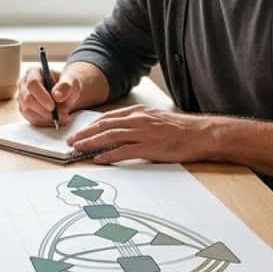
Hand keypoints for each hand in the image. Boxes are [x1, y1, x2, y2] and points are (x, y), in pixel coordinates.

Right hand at [16, 67, 82, 126]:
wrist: (64, 95)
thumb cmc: (66, 85)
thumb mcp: (71, 82)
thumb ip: (66, 86)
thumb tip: (57, 96)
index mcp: (33, 72)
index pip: (32, 84)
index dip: (42, 96)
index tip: (53, 106)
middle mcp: (23, 84)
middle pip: (28, 99)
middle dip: (45, 110)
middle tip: (61, 115)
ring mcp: (21, 98)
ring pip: (28, 111)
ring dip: (46, 117)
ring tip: (62, 117)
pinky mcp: (24, 110)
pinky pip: (31, 119)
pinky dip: (45, 122)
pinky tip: (55, 119)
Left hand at [66, 105, 218, 163]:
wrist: (201, 134)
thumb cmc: (181, 129)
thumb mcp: (156, 119)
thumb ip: (138, 123)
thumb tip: (122, 130)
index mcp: (139, 113)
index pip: (108, 117)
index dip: (91, 125)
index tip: (80, 131)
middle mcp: (139, 120)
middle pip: (105, 125)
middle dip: (86, 133)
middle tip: (71, 141)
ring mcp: (144, 133)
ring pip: (110, 136)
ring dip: (92, 142)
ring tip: (78, 148)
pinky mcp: (150, 147)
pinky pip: (124, 151)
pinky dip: (109, 154)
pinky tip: (99, 159)